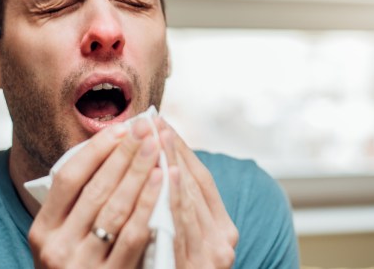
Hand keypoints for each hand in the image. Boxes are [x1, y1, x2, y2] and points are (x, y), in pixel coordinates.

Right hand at [28, 119, 163, 267]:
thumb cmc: (78, 266)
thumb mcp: (64, 238)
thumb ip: (77, 204)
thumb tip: (110, 148)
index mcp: (42, 230)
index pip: (68, 177)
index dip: (95, 150)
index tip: (120, 128)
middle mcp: (56, 248)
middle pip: (96, 188)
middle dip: (124, 154)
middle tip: (146, 128)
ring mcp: (82, 266)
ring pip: (116, 208)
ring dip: (140, 173)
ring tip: (157, 148)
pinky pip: (134, 234)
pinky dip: (150, 203)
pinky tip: (164, 181)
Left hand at [157, 118, 238, 268]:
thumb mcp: (184, 242)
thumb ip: (176, 211)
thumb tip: (155, 167)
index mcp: (224, 232)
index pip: (203, 180)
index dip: (182, 149)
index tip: (161, 122)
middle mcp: (222, 244)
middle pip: (194, 185)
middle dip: (171, 150)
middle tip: (150, 119)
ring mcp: (209, 257)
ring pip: (187, 201)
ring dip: (167, 165)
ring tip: (149, 136)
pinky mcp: (194, 267)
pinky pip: (176, 226)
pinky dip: (169, 197)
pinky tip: (160, 173)